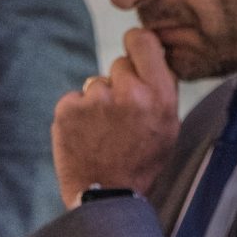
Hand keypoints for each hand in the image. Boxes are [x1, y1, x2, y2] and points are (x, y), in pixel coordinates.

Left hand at [52, 26, 180, 208]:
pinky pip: (74, 99)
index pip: (143, 40)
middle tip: (121, 115)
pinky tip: (87, 136)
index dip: (137, 45)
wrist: (107, 196)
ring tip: (103, 132)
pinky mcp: (67, 109)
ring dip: (98, 101)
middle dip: (120, 83)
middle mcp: (129, 93)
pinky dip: (78, 114)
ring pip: (95, 83)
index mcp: (159, 95)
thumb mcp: (169, 126)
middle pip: (119, 64)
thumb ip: (163, 89)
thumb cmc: (141, 162)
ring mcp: (95, 100)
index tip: (134, 53)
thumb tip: (155, 55)